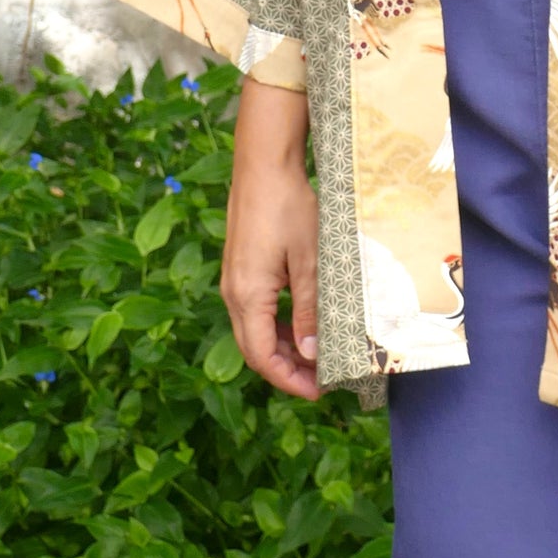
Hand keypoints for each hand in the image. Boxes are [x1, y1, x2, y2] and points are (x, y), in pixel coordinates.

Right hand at [221, 76, 319, 399]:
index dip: (289, 380)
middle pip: (255, 349)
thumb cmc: (289, 207)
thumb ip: (311, 308)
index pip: (262, 356)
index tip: (318, 392)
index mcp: (247, 294)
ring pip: (255, 331)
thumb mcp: (310, 260)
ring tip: (318, 358)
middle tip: (323, 382)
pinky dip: (277, 327)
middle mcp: (234, 292)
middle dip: (287, 370)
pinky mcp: (242, 270)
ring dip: (283, 349)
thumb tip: (311, 352)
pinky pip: (256, 311)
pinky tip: (303, 327)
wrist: (264, 166)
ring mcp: (235, 281)